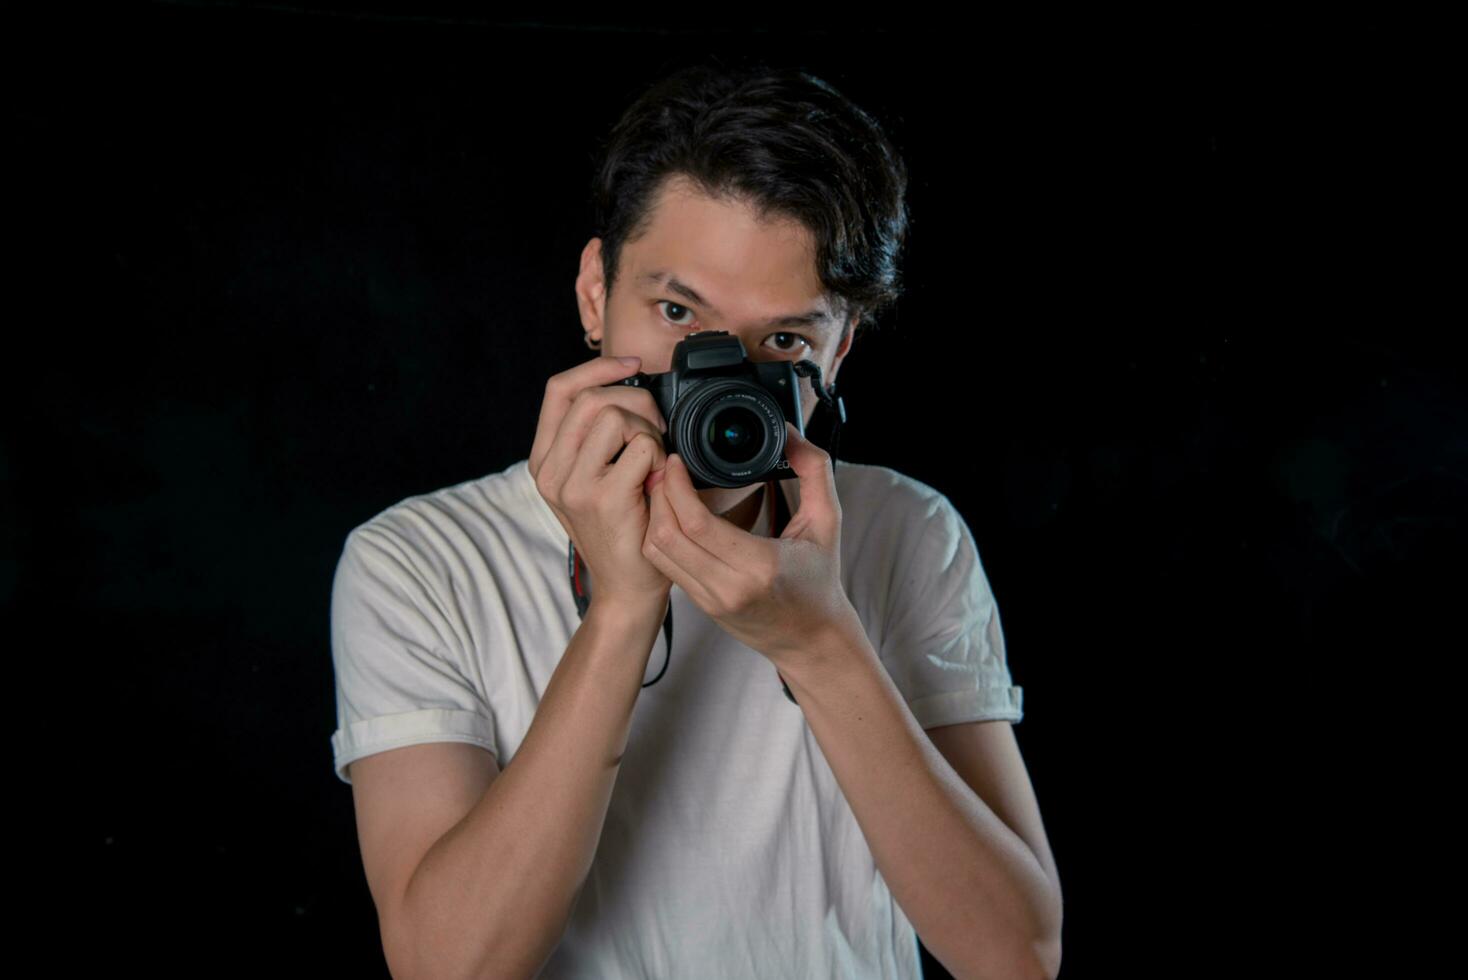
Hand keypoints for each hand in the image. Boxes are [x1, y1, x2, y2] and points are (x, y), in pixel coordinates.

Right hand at [528, 353, 672, 608]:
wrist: (628, 588)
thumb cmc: (622, 531)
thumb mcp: (595, 481)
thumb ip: (595, 439)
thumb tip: (626, 388)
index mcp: (544, 461)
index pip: (558, 389)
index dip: (597, 368)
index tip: (631, 366)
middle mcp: (550, 471)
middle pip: (591, 397)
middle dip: (637, 402)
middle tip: (657, 432)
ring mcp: (572, 485)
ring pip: (615, 416)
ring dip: (648, 432)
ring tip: (654, 463)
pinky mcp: (601, 498)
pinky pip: (641, 446)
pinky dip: (660, 456)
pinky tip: (659, 481)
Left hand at [640, 421, 861, 669]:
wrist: (812, 640)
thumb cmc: (820, 580)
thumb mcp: (828, 522)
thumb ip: (815, 471)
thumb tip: (790, 432)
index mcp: (759, 566)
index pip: (696, 523)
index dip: (676, 486)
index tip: (675, 460)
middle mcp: (728, 586)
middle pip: (667, 535)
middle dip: (657, 494)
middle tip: (662, 468)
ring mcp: (709, 599)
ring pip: (657, 552)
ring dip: (652, 515)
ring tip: (663, 488)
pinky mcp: (699, 604)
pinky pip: (664, 566)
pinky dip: (659, 535)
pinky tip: (669, 514)